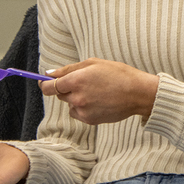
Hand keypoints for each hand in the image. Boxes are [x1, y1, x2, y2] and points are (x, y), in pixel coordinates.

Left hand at [41, 58, 158, 124]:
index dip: (45, 84)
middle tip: (85, 83)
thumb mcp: (94, 63)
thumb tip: (49, 74)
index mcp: (76, 80)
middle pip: (60, 95)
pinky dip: (84, 108)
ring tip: (97, 92)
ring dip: (77, 99)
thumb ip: (69, 69)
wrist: (139, 93)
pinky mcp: (90, 120)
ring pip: (70, 104)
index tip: (46, 82)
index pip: (49, 87)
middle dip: (67, 89)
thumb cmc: (119, 74)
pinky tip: (99, 101)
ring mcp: (83, 110)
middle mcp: (77, 97)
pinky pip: (79, 113)